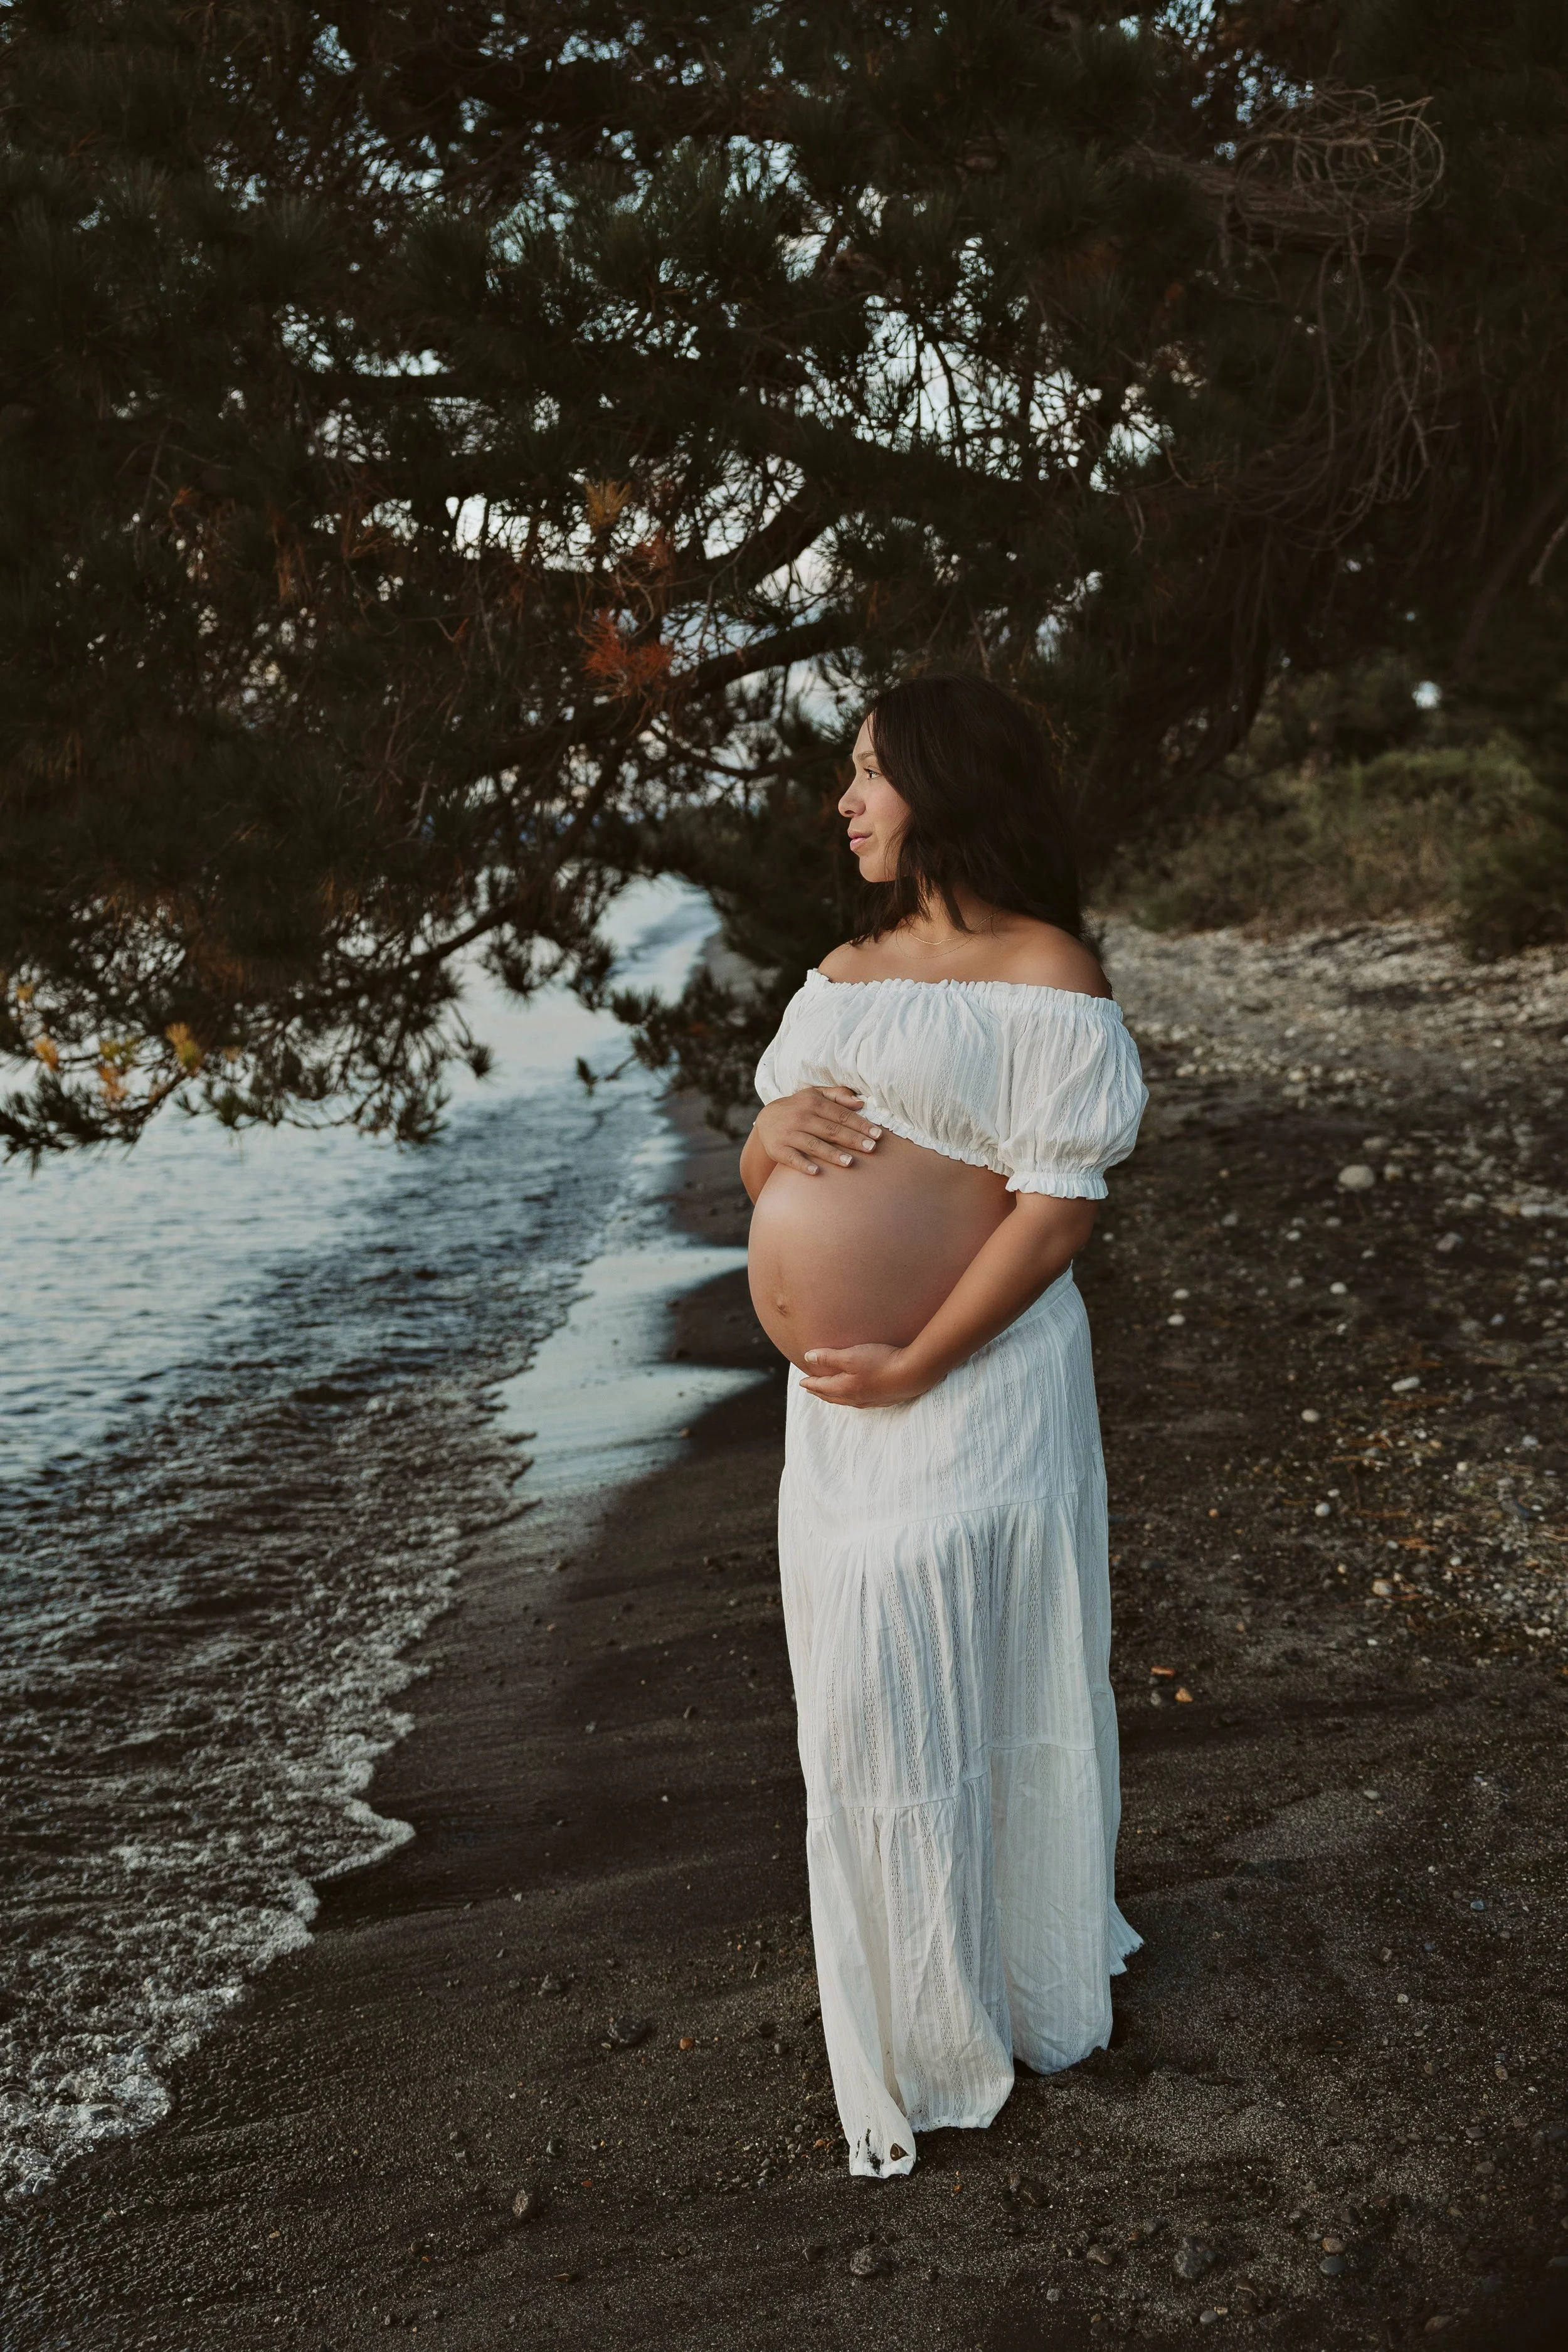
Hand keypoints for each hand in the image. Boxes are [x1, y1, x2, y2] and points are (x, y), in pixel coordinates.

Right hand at [753, 1086, 880, 1175]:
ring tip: (850, 1162)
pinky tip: (816, 1171)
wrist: (766, 1119)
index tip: (877, 1135)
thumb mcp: (815, 1095)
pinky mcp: (778, 1149)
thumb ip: (838, 1096)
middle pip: (830, 1130)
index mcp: (813, 1102)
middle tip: (871, 1148)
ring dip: (832, 1154)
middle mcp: (800, 1117)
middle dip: (852, 1139)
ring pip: (813, 1144)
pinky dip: (803, 1165)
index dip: (860, 1125)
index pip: (841, 1115)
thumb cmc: (799, 1108)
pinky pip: (792, 1158)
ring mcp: (788, 1134)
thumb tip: (860, 1103)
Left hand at [798, 1342, 935, 1407]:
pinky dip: (850, 1398)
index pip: (821, 1386)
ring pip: (845, 1401)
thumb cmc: (880, 1362)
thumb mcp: (851, 1356)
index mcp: (844, 1389)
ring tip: (829, 1393)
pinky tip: (855, 1395)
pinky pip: (859, 1401)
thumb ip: (828, 1357)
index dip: (810, 1383)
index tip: (801, 1382)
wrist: (912, 1374)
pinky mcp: (883, 1399)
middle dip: (819, 1392)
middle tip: (811, 1389)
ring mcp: (869, 1401)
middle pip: (831, 1396)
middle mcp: (855, 1398)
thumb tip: (807, 1358)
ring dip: (834, 1396)